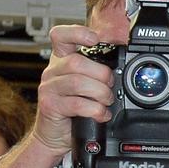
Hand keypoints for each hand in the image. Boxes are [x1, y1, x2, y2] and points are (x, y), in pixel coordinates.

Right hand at [31, 24, 116, 155]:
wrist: (55, 134)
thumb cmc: (73, 109)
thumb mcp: (85, 86)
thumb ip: (96, 74)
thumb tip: (119, 70)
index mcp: (61, 60)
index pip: (60, 36)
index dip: (77, 32)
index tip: (94, 39)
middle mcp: (52, 71)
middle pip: (76, 62)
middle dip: (101, 74)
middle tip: (110, 86)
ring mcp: (49, 88)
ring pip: (77, 82)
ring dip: (100, 93)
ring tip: (106, 101)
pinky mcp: (50, 106)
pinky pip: (76, 103)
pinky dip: (95, 109)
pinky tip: (100, 114)